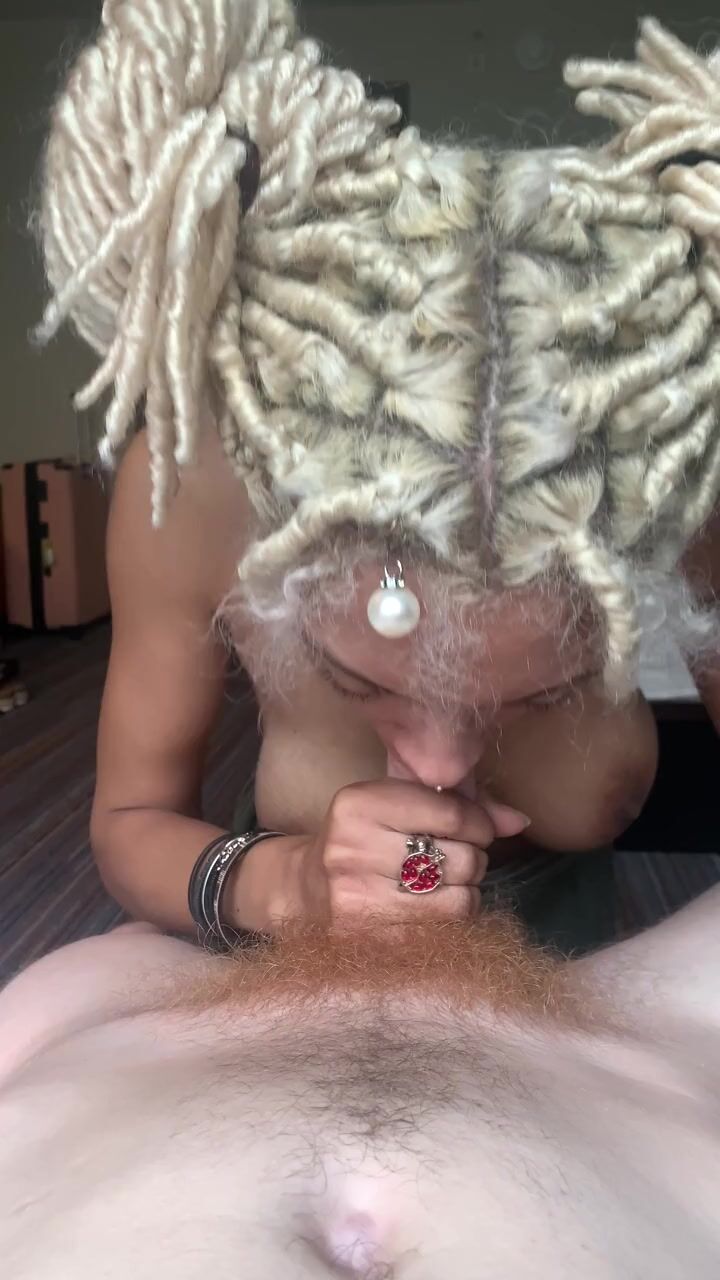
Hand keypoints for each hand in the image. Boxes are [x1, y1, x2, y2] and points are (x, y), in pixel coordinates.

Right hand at [240, 781, 528, 928]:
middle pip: (460, 858)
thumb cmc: (365, 838)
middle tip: (454, 859)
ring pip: (459, 901)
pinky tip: (430, 909)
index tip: (477, 830)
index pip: (452, 812)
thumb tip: (522, 820)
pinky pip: (444, 933)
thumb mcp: (398, 803)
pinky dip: (450, 922)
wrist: (306, 890)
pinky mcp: (367, 941)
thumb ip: (462, 804)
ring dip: (464, 893)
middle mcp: (350, 849)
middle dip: (472, 859)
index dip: (480, 823)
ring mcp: (355, 901)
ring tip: (443, 885)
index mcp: (357, 804)